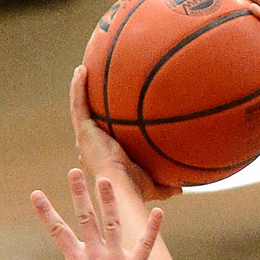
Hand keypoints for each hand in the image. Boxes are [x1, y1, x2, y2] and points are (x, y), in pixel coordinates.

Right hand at [3, 170, 162, 259]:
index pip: (58, 231)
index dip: (46, 212)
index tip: (36, 194)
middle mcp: (96, 256)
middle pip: (86, 219)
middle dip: (79, 194)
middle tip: (74, 172)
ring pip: (113, 225)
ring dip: (109, 201)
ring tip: (106, 181)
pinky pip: (146, 245)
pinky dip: (153, 229)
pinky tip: (159, 212)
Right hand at [70, 66, 180, 202]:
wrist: (123, 187)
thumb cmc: (136, 191)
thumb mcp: (152, 185)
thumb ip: (164, 185)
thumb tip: (181, 189)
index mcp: (102, 158)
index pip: (99, 140)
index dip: (98, 129)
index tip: (101, 118)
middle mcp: (91, 146)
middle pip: (88, 119)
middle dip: (87, 102)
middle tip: (89, 84)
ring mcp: (85, 138)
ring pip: (79, 108)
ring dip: (79, 88)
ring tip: (83, 69)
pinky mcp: (83, 130)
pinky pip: (79, 104)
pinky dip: (78, 87)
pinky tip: (82, 70)